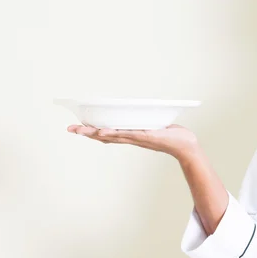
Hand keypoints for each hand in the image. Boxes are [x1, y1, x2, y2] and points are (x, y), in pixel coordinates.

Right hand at [67, 124, 200, 160]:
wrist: (186, 146)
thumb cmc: (172, 136)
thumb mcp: (154, 125)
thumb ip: (145, 121)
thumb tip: (141, 111)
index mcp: (130, 135)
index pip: (107, 134)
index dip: (92, 132)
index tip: (77, 128)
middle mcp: (130, 138)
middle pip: (104, 136)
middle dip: (86, 133)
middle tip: (70, 129)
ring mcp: (136, 138)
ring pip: (111, 135)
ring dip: (95, 133)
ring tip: (80, 130)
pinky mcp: (144, 136)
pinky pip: (126, 133)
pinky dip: (114, 132)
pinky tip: (103, 131)